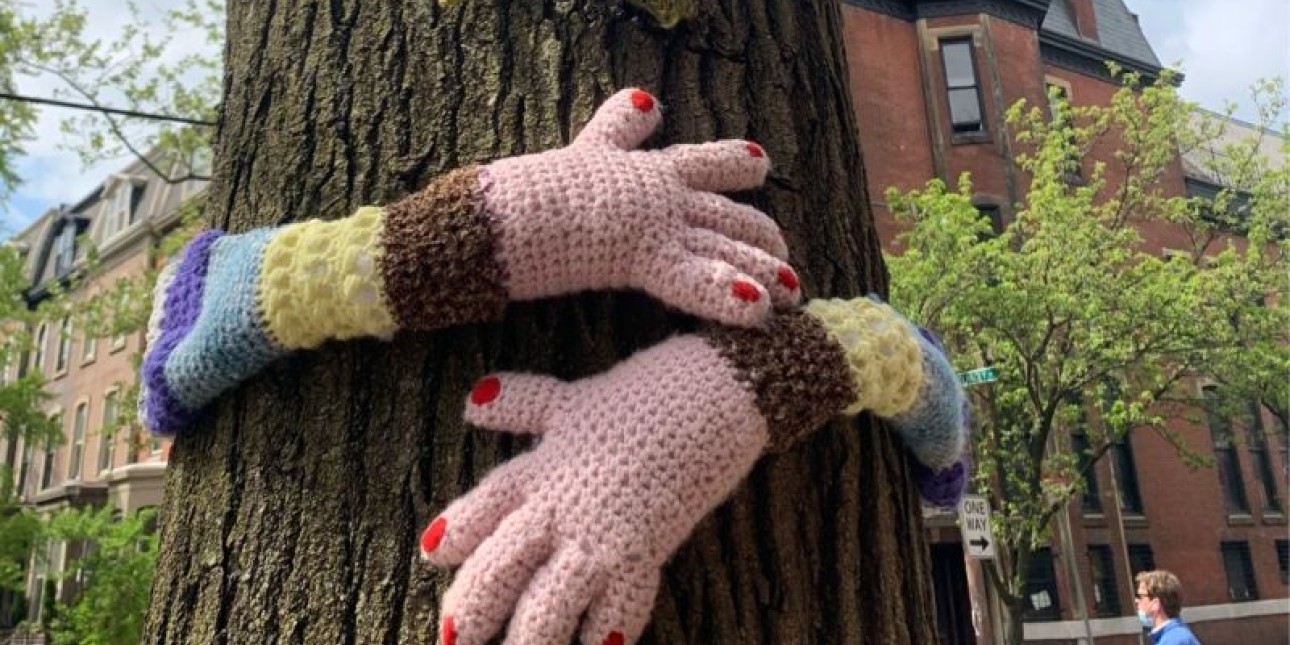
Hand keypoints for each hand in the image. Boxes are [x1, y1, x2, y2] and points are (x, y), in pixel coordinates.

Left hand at [420, 336, 769, 644]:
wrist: (711, 395)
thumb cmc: (641, 396)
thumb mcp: (572, 398)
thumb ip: (521, 403)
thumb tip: (471, 400)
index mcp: (537, 469)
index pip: (480, 508)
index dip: (453, 532)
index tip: (432, 552)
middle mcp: (557, 509)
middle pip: (498, 569)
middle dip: (471, 611)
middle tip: (452, 641)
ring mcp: (599, 538)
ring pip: (547, 605)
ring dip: (529, 640)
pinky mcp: (643, 556)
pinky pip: (616, 611)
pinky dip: (605, 636)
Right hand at [482, 88, 798, 326]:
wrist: (507, 210)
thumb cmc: (533, 188)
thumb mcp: (584, 146)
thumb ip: (617, 127)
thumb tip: (646, 98)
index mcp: (648, 169)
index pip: (702, 160)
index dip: (735, 161)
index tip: (760, 160)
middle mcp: (664, 195)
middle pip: (728, 214)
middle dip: (761, 236)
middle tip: (786, 256)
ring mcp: (658, 225)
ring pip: (725, 248)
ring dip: (764, 273)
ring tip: (793, 295)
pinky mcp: (644, 258)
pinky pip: (696, 282)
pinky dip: (728, 297)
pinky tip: (761, 312)